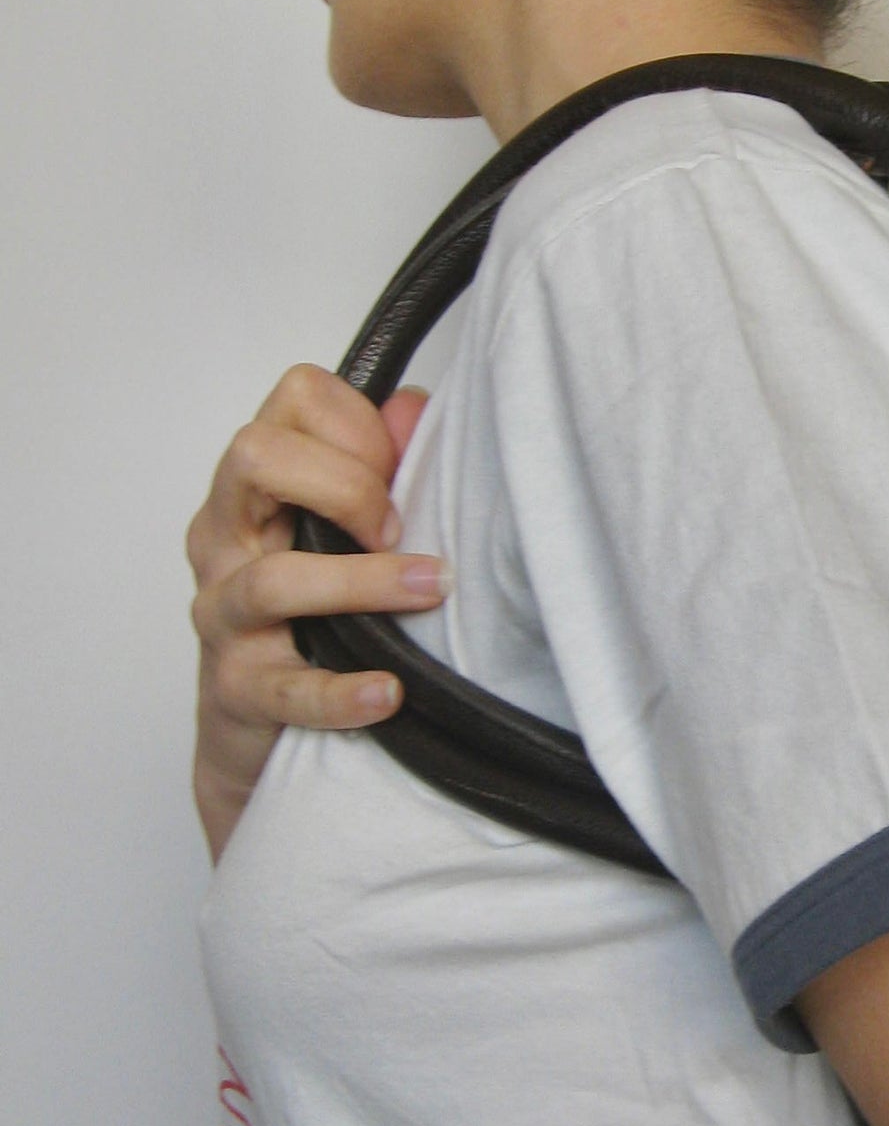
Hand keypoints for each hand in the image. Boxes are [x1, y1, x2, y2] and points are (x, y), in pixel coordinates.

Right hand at [186, 363, 443, 859]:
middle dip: (344, 483)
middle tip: (398, 530)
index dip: (357, 424)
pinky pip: (286, 688)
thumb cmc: (309, 612)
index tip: (398, 472)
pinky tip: (389, 690)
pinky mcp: (236, 690)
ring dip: (363, 582)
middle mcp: (224, 538)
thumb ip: (381, 465)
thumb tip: (416, 407)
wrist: (257, 728)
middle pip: (255, 456)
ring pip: (273, 580)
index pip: (293, 398)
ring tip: (430, 589)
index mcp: (254, 485)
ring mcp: (221, 615)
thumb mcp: (341, 529)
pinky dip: (342, 691)